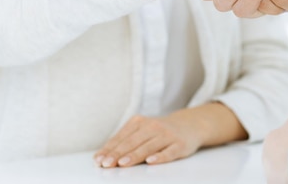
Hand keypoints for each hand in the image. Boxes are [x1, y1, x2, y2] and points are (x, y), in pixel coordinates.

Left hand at [94, 103, 246, 167]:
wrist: (189, 125)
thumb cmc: (159, 132)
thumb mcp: (141, 131)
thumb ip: (124, 142)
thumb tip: (101, 157)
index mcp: (139, 122)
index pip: (121, 137)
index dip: (109, 149)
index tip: (98, 160)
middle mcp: (153, 126)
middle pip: (133, 142)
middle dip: (118, 153)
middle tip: (106, 164)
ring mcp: (167, 135)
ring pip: (148, 147)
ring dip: (135, 155)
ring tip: (122, 163)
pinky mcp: (180, 144)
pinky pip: (169, 152)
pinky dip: (160, 156)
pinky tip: (151, 161)